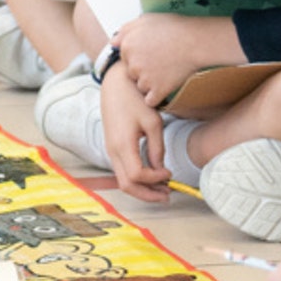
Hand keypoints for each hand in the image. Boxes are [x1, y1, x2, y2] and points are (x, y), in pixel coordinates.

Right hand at [101, 69, 170, 202]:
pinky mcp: (112, 148)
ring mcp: (110, 150)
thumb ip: (157, 148)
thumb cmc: (135, 99)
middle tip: (167, 196)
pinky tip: (152, 177)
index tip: (170, 174)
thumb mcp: (153, 122)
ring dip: (143, 189)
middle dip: (147, 194)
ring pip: (123, 181)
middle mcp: (112, 151)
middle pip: (127, 185)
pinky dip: (137, 179)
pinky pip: (123, 171)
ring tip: (163, 190)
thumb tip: (161, 170)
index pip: (137, 175)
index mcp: (122, 144)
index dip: (155, 179)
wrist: (115, 84)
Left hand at [116, 13, 242, 106]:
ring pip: (141, 87)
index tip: (151, 52)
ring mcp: (144, 79)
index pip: (126, 58)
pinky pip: (151, 100)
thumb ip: (126, 30)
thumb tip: (113, 42)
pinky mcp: (157, 91)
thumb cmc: (174, 28)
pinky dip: (157, 96)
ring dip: (150, 84)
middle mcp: (133, 64)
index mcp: (127, 47)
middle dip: (143, 70)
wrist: (196, 42)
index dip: (139, 55)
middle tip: (160, 61)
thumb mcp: (146, 19)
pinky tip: (165, 86)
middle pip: (132, 74)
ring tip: (165, 72)